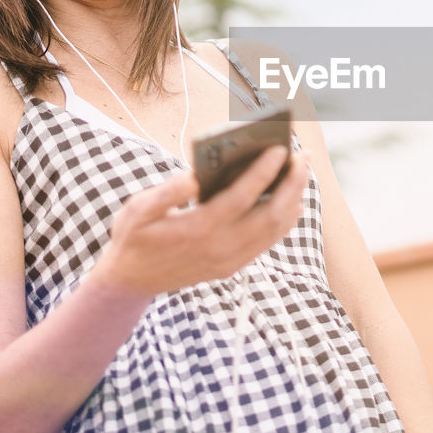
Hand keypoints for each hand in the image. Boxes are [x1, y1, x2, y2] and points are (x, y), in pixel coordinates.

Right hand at [91, 146, 308, 296]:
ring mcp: (229, 260)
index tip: (279, 149)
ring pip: (274, 230)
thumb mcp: (138, 210)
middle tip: (302, 156)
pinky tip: (292, 201)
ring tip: (301, 171)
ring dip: (293, 199)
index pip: (242, 197)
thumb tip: (196, 174)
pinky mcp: (232, 267)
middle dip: (291, 183)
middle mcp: (220, 248)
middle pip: (270, 214)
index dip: (263, 172)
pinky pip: (268, 242)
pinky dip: (285, 221)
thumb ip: (168, 192)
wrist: (130, 282)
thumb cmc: (133, 238)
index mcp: (198, 229)